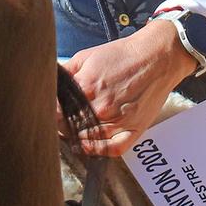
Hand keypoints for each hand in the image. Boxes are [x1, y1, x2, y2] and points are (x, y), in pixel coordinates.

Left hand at [63, 20, 198, 155]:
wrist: (157, 56)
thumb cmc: (122, 55)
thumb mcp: (87, 56)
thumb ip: (66, 73)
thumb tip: (49, 85)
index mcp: (85, 88)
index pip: (57, 111)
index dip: (52, 112)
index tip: (54, 111)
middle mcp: (100, 108)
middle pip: (70, 127)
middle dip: (63, 124)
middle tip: (63, 120)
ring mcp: (118, 121)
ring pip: (87, 140)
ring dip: (77, 137)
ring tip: (74, 130)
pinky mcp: (134, 129)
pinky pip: (111, 149)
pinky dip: (98, 150)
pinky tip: (89, 145)